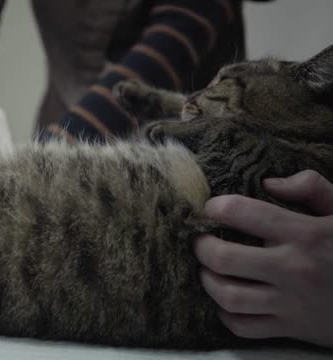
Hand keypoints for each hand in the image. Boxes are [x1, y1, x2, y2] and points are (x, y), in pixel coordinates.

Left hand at [194, 170, 332, 347]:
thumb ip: (311, 188)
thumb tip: (269, 183)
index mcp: (305, 234)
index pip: (244, 214)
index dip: (217, 207)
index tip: (211, 207)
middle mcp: (293, 269)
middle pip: (224, 258)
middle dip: (202, 246)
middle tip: (199, 239)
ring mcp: (290, 303)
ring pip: (228, 296)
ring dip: (208, 281)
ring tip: (207, 269)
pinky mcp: (291, 328)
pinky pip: (243, 327)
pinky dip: (225, 314)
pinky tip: (225, 299)